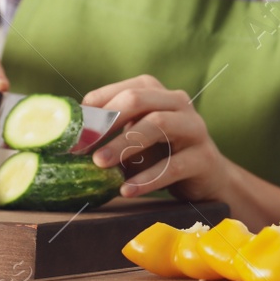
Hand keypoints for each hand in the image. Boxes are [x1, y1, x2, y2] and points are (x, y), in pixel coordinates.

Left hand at [82, 74, 236, 201]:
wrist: (210, 180)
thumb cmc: (164, 156)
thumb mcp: (137, 139)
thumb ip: (113, 133)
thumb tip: (69, 138)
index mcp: (160, 93)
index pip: (124, 90)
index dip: (97, 108)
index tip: (73, 132)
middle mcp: (179, 103)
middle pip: (139, 99)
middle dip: (107, 121)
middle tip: (83, 146)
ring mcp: (195, 128)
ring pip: (157, 124)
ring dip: (124, 144)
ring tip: (100, 164)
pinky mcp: (204, 157)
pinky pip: (173, 165)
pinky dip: (147, 179)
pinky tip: (127, 190)